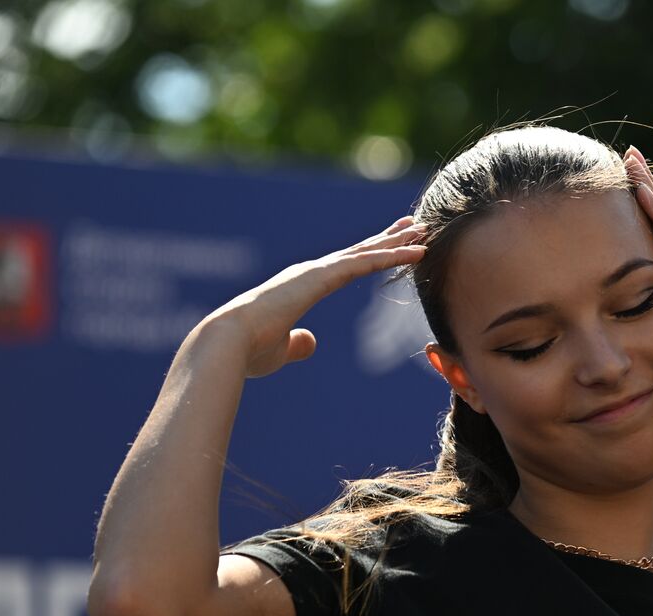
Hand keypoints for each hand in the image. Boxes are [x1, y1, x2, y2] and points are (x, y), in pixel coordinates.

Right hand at [207, 216, 427, 378]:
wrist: (227, 343)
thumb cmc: (248, 351)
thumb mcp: (280, 349)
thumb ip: (298, 344)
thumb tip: (311, 341)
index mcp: (302, 286)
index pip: (344, 266)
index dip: (369, 254)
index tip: (390, 245)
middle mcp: (310, 272)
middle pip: (358, 251)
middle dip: (387, 239)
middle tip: (414, 226)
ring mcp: (315, 271)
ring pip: (365, 252)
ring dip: (397, 242)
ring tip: (425, 231)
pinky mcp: (321, 277)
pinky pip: (365, 264)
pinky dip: (392, 256)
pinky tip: (417, 252)